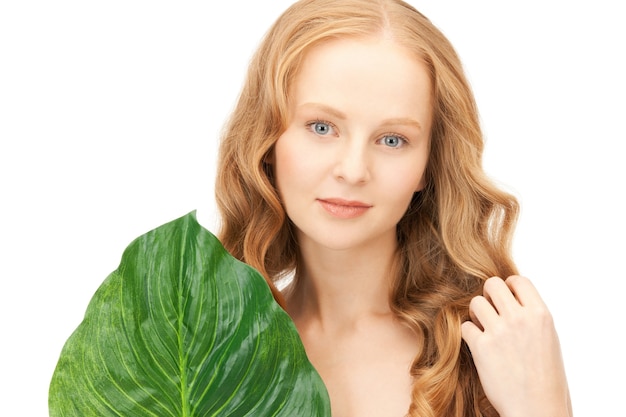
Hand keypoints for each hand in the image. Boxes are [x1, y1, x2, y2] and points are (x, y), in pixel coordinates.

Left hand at [461, 276, 571, 416]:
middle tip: (492, 311)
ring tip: (484, 328)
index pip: (518, 280)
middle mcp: (520, 319)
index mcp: (541, 315)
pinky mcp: (481, 347)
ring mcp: (499, 332)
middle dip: (489, 295)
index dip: (509, 286)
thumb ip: (531, 316)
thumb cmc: (545, 377)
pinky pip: (465, 326)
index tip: (506, 299)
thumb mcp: (549, 338)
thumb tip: (512, 297)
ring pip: (475, 302)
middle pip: (492, 284)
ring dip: (477, 314)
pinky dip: (469, 334)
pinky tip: (479, 344)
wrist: (537, 407)